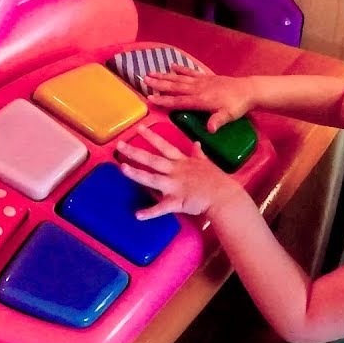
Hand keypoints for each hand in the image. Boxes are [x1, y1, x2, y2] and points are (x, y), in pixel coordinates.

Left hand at [116, 125, 244, 219]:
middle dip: (135, 152)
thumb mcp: (207, 162)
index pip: (164, 145)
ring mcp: (174, 185)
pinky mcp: (176, 201)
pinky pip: (161, 208)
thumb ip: (198, 153)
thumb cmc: (216, 180)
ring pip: (152, 178)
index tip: (139, 128)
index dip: (151, 136)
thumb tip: (196, 142)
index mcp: (182, 162)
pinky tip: (138, 214)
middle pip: (152, 159)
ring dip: (137, 174)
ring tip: (122, 169)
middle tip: (119, 145)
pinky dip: (150, 212)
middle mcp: (175, 171)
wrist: (224, 196)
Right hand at [144, 66, 253, 131]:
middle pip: (174, 86)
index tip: (150, 98)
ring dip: (165, 76)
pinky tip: (172, 66)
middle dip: (159, 84)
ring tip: (151, 72)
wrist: (248, 90)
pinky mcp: (206, 77)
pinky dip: (180, 69)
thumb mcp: (229, 115)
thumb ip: (217, 121)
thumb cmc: (237, 105)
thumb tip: (210, 130)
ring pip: (179, 79)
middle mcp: (198, 89)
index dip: (164, 100)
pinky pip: (190, 73)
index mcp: (200, 100)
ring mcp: (201, 81)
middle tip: (144, 80)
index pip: (178, 101)